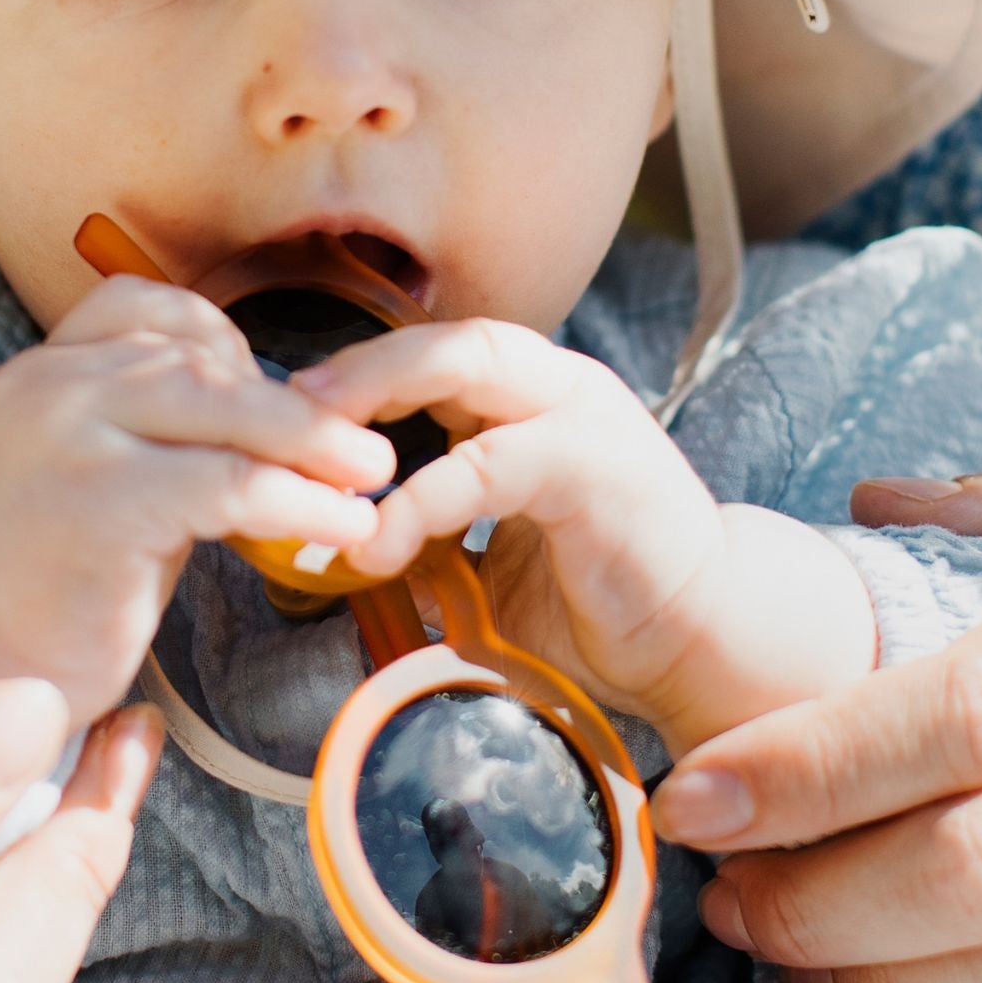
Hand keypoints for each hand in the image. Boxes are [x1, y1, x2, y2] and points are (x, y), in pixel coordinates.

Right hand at [0, 272, 396, 723]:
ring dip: (311, 445)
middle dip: (291, 405)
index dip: (225, 344)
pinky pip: (227, 485)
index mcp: (37, 370)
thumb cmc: (64, 581)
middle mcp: (41, 387)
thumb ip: (161, 419)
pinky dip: (298, 501)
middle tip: (364, 447)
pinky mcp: (99, 504)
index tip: (277, 397)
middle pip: (194, 359)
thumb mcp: (103, 470)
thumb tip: (283, 402)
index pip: (143, 308)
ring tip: (370, 476)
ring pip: (219, 410)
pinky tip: (340, 525)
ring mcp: (63, 438)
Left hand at [291, 319, 874, 751]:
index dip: (357, 375)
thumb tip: (330, 547)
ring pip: (468, 367)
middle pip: (442, 340)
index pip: (431, 355)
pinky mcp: (598, 466)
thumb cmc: (595, 602)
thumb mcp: (487, 562)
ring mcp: (584, 415)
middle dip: (356, 367)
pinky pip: (493, 461)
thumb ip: (423, 539)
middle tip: (280, 408)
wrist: (702, 642)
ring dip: (380, 400)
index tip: (283, 413)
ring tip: (314, 452)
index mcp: (530, 400)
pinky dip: (424, 496)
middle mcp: (558, 386)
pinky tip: (375, 540)